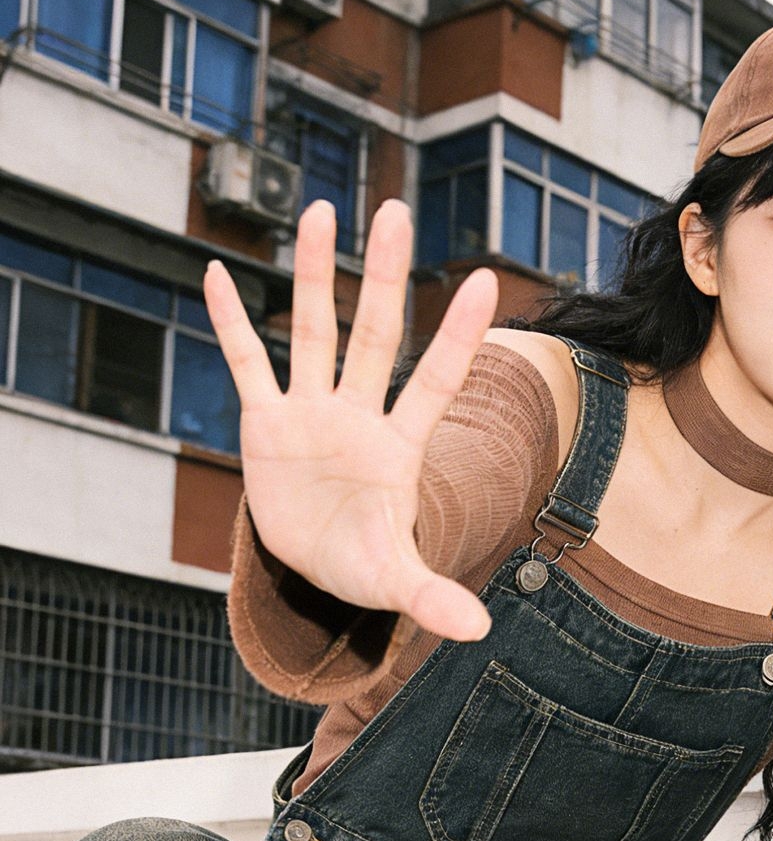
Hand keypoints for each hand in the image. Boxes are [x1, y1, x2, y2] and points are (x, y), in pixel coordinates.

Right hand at [205, 195, 496, 643]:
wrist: (317, 567)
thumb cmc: (364, 565)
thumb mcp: (396, 584)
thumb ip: (434, 597)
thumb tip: (479, 631)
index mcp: (399, 447)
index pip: (436, 380)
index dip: (458, 335)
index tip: (488, 280)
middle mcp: (359, 416)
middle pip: (375, 335)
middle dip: (384, 277)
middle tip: (395, 209)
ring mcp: (311, 414)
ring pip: (315, 331)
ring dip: (316, 274)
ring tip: (323, 210)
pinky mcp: (266, 424)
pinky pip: (247, 365)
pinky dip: (230, 322)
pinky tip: (216, 271)